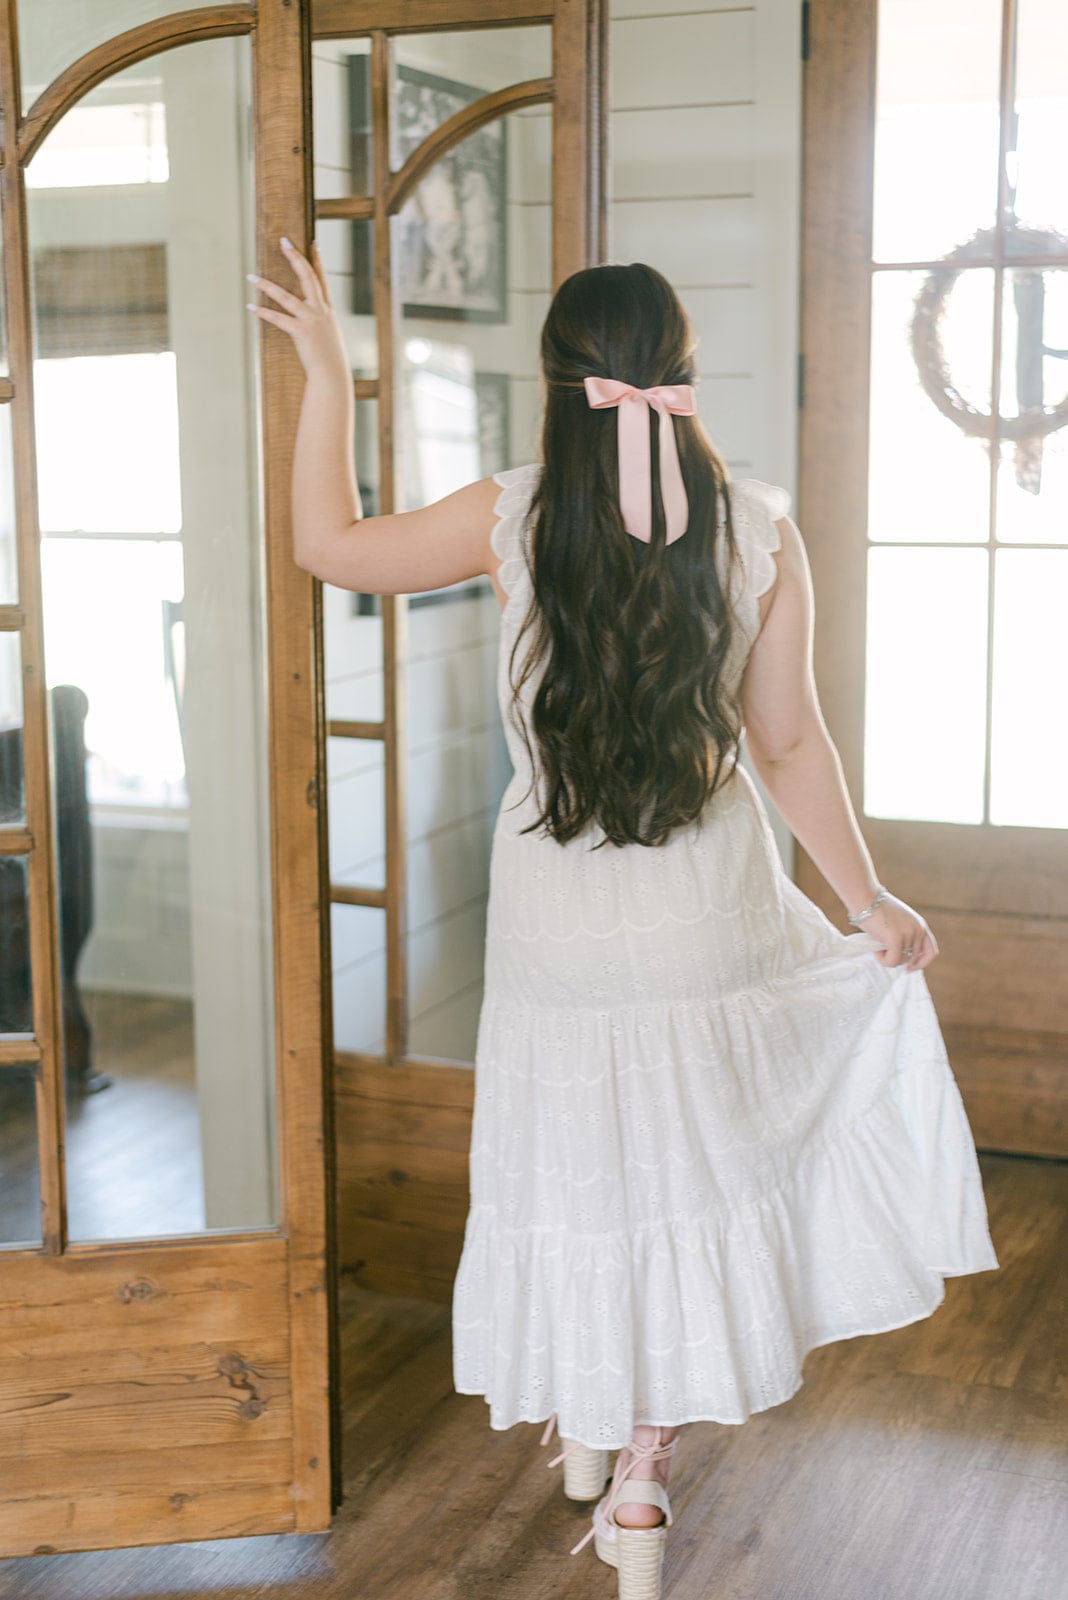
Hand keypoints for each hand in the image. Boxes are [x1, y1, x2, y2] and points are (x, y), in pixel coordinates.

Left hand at [246, 236, 349, 380]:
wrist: (332, 375)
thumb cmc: (329, 358)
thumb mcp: (328, 335)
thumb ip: (319, 323)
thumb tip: (311, 317)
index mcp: (327, 309)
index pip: (321, 278)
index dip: (317, 259)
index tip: (312, 242)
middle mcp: (320, 310)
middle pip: (307, 277)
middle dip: (295, 257)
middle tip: (283, 241)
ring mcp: (311, 320)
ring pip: (286, 297)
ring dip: (266, 285)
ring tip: (250, 276)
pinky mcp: (302, 332)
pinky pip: (279, 319)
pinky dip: (263, 313)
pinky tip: (251, 307)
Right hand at [858, 892, 938, 972]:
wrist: (865, 897)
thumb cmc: (875, 907)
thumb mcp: (897, 921)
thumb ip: (903, 934)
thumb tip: (898, 953)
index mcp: (920, 925)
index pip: (931, 952)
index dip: (921, 963)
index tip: (909, 967)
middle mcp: (918, 930)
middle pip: (913, 959)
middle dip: (898, 960)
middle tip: (884, 954)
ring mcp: (909, 935)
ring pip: (901, 961)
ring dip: (888, 958)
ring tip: (877, 946)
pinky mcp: (897, 939)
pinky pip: (892, 961)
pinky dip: (883, 960)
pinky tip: (876, 950)